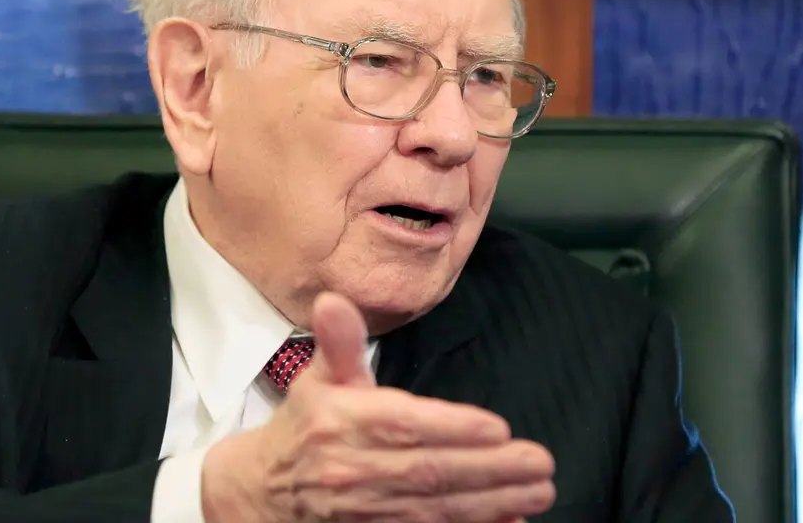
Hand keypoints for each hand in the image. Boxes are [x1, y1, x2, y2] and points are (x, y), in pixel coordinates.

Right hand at [201, 291, 555, 522]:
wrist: (263, 492)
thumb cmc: (306, 428)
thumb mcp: (318, 379)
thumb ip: (338, 342)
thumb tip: (333, 300)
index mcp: (340, 421)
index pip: (403, 424)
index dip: (452, 428)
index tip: (498, 428)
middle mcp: (351, 468)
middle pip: (429, 472)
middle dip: (490, 469)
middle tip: (539, 462)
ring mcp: (363, 510)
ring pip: (436, 509)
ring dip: (492, 503)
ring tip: (538, 492)